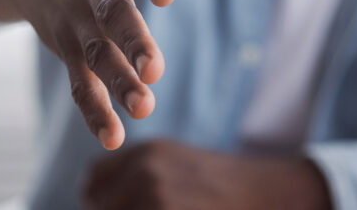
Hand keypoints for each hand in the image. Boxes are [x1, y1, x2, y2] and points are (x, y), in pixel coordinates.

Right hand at [0, 0, 239, 149]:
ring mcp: (75, 22)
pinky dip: (94, 110)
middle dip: (131, 42)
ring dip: (117, 81)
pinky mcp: (68, 52)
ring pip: (95, 54)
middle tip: (155, 69)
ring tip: (145, 106)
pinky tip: (114, 138)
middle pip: (111, 15)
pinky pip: (80, 83)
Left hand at [82, 140, 332, 209]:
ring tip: (174, 207)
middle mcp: (145, 170)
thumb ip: (131, 174)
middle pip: (97, 207)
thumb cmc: (219, 186)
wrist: (267, 193)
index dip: (100, 202)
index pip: (92, 183)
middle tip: (155, 208)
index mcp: (144, 152)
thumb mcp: (172, 163)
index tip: (120, 207)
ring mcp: (155, 197)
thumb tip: (89, 195)